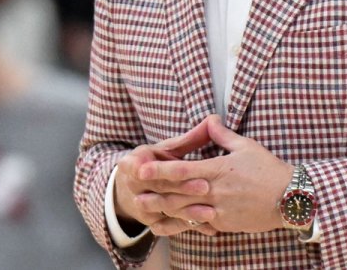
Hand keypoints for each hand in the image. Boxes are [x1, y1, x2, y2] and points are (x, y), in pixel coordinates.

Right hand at [113, 118, 218, 235]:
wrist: (132, 187)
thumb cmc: (156, 162)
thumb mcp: (167, 148)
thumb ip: (190, 138)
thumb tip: (214, 120)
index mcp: (132, 162)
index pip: (147, 166)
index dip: (164, 168)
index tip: (183, 167)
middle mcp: (133, 186)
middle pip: (159, 189)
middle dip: (182, 188)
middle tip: (205, 186)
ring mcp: (141, 206)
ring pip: (165, 210)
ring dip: (188, 212)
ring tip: (211, 212)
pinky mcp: (151, 222)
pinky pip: (170, 226)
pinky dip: (189, 226)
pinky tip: (209, 227)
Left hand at [135, 115, 293, 234]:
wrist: (290, 200)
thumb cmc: (269, 170)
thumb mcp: (246, 146)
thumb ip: (222, 136)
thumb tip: (210, 120)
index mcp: (217, 170)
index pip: (182, 170)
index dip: (159, 169)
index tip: (141, 168)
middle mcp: (214, 192)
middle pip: (177, 192)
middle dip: (153, 190)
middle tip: (132, 189)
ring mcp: (218, 211)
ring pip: (184, 211)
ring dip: (161, 209)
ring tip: (143, 207)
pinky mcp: (224, 224)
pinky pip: (197, 225)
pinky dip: (179, 225)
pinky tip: (165, 226)